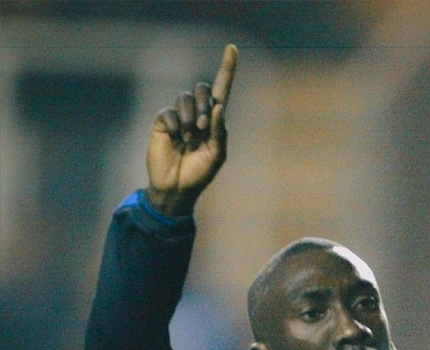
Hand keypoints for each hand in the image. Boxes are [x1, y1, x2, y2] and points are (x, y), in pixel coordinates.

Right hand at [146, 43, 237, 216]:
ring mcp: (180, 116)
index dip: (227, 69)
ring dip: (190, 118)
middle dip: (205, 106)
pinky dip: (177, 125)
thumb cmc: (199, 174)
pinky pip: (170, 111)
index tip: (232, 48)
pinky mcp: (164, 121)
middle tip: (202, 128)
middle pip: (203, 89)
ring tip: (189, 139)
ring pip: (186, 97)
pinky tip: (177, 139)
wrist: (176, 188)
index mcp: (214, 121)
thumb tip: (218, 107)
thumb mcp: (216, 155)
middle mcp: (197, 114)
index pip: (222, 90)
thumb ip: (219, 131)